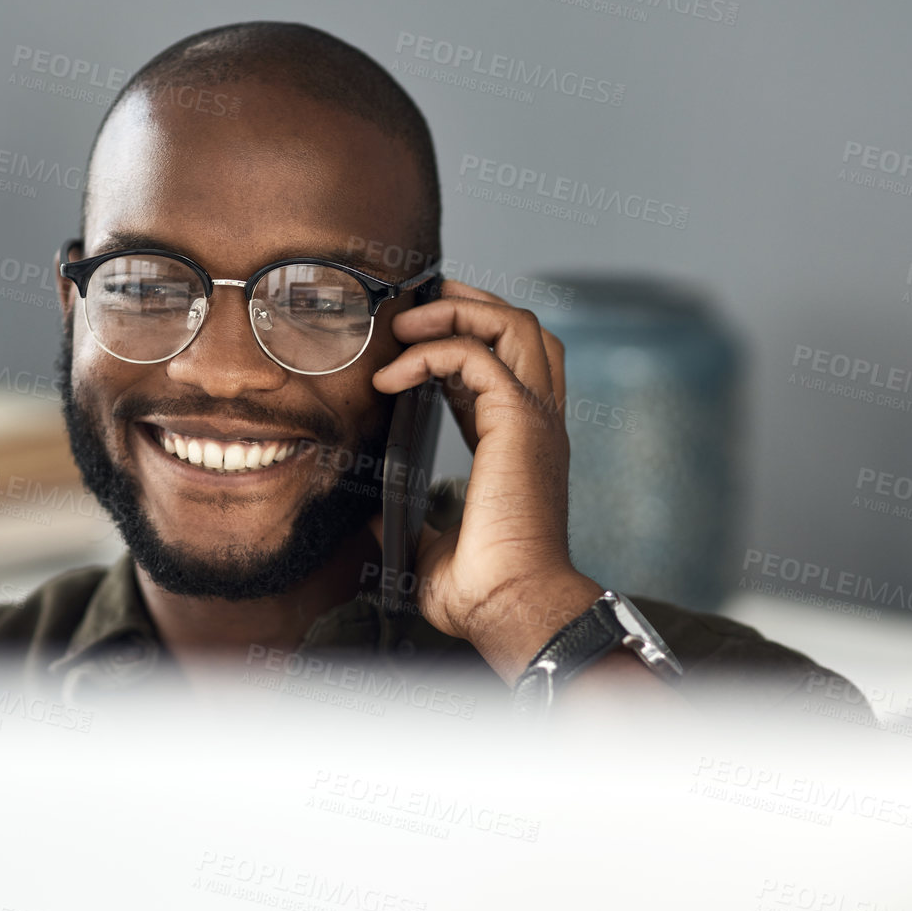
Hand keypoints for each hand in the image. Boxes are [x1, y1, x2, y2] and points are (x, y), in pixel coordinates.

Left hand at [368, 282, 619, 684]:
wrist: (512, 606)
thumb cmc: (483, 590)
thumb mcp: (432, 548)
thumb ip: (411, 522)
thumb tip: (374, 516)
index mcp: (523, 447)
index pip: (508, 367)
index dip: (462, 343)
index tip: (411, 346)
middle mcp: (537, 424)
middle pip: (524, 328)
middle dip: (469, 304)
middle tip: (413, 312)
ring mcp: (534, 419)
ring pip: (512, 323)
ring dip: (454, 312)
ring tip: (403, 326)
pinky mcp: (518, 421)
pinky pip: (474, 355)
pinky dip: (428, 352)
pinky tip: (391, 378)